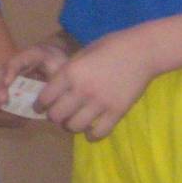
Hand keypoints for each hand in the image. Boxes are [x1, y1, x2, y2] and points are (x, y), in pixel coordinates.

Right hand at [0, 42, 68, 126]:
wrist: (56, 64)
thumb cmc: (60, 66)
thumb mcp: (63, 69)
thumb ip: (58, 80)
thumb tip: (51, 99)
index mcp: (30, 57)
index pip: (17, 61)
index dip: (10, 71)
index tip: (8, 82)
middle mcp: (13, 67)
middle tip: (1, 102)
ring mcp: (5, 79)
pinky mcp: (3, 93)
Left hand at [39, 28, 154, 140]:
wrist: (142, 51)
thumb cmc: (110, 47)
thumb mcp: (81, 55)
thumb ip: (67, 72)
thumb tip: (54, 89)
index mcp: (69, 73)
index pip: (45, 98)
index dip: (39, 106)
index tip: (40, 108)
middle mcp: (81, 90)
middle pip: (56, 115)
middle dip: (54, 118)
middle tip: (57, 115)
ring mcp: (100, 102)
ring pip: (74, 126)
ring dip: (70, 127)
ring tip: (73, 122)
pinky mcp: (117, 111)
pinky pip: (99, 132)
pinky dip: (92, 135)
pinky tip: (90, 131)